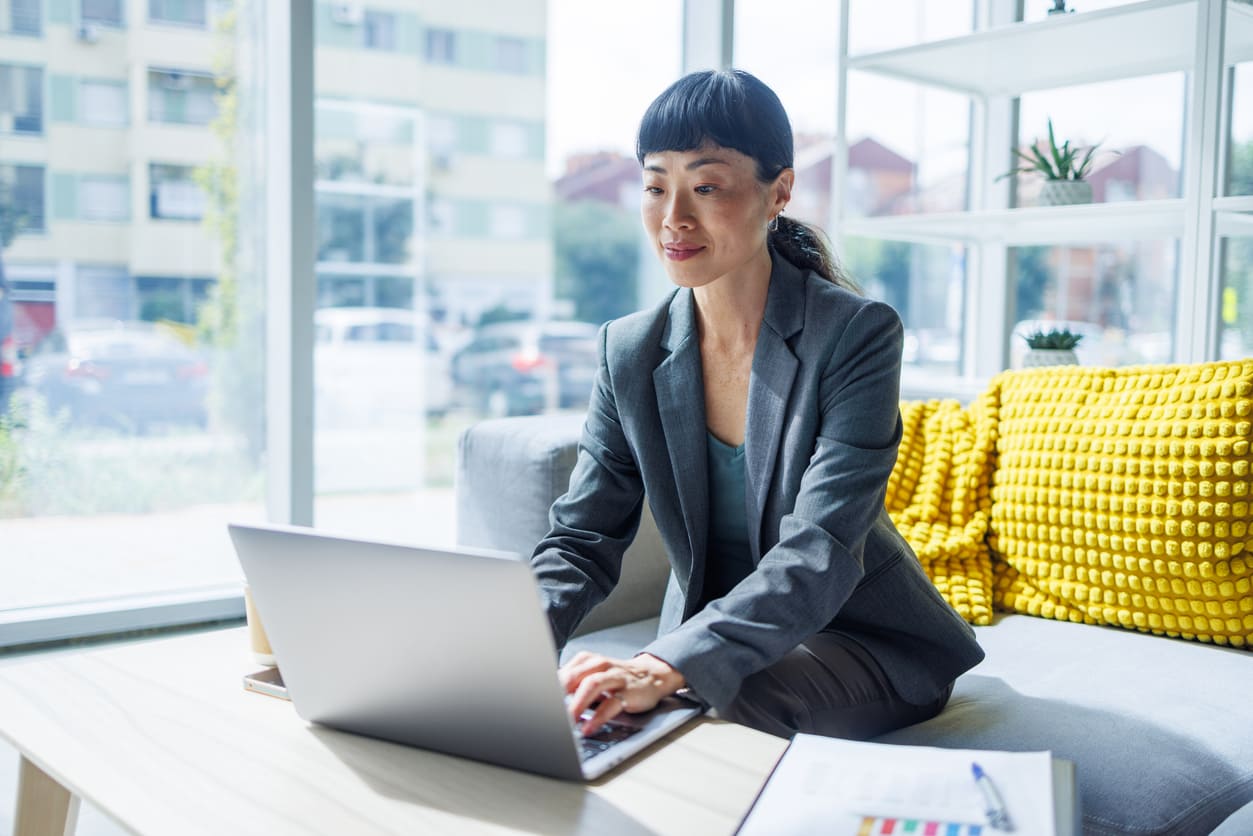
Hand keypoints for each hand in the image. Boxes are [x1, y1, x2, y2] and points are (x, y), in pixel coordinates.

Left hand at [558, 651, 685, 735]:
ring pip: (591, 685)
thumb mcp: (593, 675)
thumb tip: (547, 700)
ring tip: (568, 721)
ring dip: (577, 704)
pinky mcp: (628, 692)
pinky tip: (589, 728)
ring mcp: (615, 677)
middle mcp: (600, 665)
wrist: (652, 675)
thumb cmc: (617, 678)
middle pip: (574, 676)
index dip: (549, 688)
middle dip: (559, 695)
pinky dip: (598, 718)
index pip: (563, 672)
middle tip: (549, 713)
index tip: (538, 703)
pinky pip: (611, 705)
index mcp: (587, 660)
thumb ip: (572, 684)